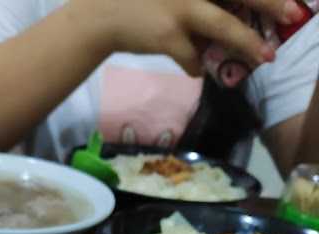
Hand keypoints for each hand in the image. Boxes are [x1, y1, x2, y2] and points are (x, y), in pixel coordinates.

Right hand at [75, 0, 304, 74]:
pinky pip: (192, 57)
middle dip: (270, 4)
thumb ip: (196, 1)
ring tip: (265, 57)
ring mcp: (180, 7)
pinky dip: (195, 66)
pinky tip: (193, 68)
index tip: (285, 1)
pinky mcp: (168, 35)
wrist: (99, 14)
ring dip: (247, 44)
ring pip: (224, 27)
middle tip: (292, 14)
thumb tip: (225, 14)